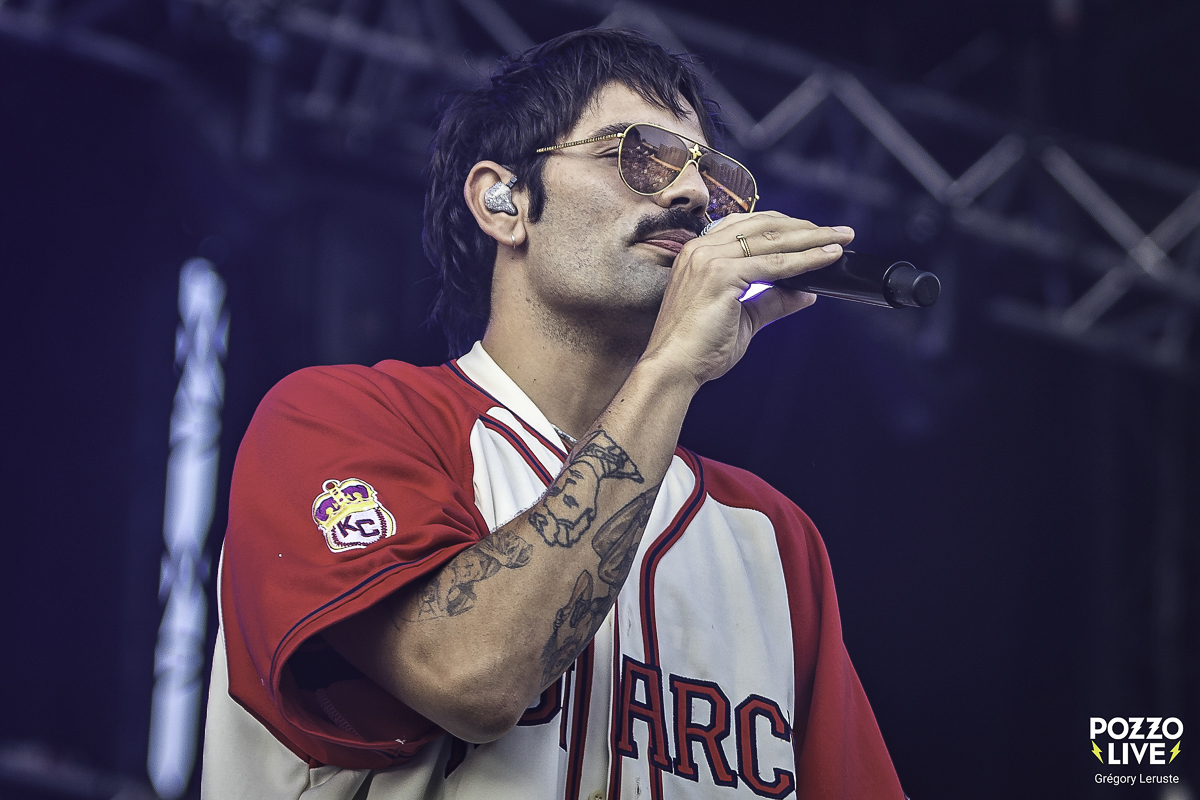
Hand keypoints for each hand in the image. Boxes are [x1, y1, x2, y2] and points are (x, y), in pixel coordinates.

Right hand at [640, 211, 854, 387]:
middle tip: (839, 232)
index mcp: (699, 253)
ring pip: (772, 239)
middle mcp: (702, 249)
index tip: (814, 232)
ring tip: (841, 238)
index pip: (748, 226)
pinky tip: (826, 259)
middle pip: (763, 225)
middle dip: (805, 227)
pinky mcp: (720, 275)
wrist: (672, 368)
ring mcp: (709, 259)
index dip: (785, 225)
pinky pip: (773, 264)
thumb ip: (772, 300)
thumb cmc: (698, 348)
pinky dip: (803, 260)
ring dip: (812, 237)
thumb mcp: (743, 318)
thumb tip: (806, 293)